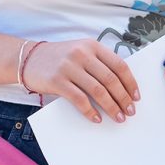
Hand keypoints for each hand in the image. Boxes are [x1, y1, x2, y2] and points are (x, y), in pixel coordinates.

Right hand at [23, 39, 138, 123]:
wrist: (28, 58)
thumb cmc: (60, 58)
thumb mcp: (81, 52)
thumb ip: (99, 63)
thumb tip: (122, 86)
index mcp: (93, 46)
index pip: (119, 65)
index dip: (130, 82)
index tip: (136, 97)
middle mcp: (82, 54)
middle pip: (111, 79)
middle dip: (123, 98)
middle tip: (130, 111)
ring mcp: (69, 67)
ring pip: (98, 90)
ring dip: (111, 106)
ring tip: (118, 117)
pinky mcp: (57, 81)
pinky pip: (79, 99)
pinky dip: (90, 111)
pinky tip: (97, 118)